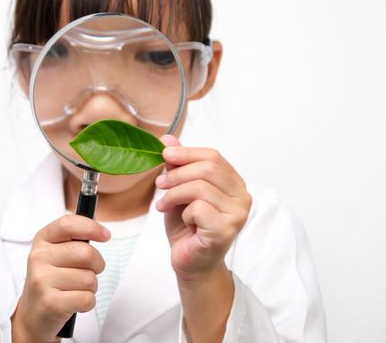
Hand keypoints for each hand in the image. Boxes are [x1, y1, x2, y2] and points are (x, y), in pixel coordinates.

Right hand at [11, 215, 110, 342]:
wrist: (32, 315)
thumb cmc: (52, 280)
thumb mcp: (56, 253)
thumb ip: (74, 239)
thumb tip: (102, 232)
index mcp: (42, 240)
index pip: (68, 224)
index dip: (91, 227)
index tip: (105, 235)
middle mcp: (38, 257)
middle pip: (87, 253)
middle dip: (97, 265)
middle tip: (87, 272)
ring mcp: (42, 280)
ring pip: (90, 279)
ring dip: (90, 287)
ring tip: (74, 290)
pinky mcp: (50, 303)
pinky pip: (87, 299)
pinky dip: (87, 303)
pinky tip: (73, 303)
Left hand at [155, 135, 251, 280]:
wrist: (190, 263)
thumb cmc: (188, 228)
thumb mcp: (178, 190)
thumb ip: (177, 166)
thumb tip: (167, 139)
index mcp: (233, 183)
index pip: (213, 156)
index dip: (186, 152)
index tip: (164, 155)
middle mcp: (242, 196)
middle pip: (207, 168)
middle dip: (177, 173)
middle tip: (160, 185)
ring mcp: (238, 214)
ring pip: (200, 187)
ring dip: (174, 194)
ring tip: (164, 205)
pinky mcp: (227, 229)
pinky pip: (199, 208)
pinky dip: (184, 213)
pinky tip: (184, 222)